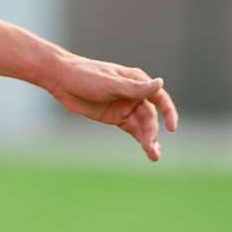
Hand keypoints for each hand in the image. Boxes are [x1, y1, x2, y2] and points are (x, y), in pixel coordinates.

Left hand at [44, 52, 178, 159]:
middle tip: (148, 145)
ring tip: (153, 155)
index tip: (172, 127)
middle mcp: (132, 93)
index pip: (158, 96)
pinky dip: (140, 139)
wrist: (60, 79)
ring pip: (143, 125)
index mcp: (135, 79)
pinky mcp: (115, 116)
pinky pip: (132, 130)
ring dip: (149, 139)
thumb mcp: (110, 84)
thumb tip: (161, 83)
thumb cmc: (85, 75)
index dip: (168, 112)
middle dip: (151, 131)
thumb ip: (135, 88)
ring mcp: (124, 105)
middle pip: (150, 115)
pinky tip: (148, 151)